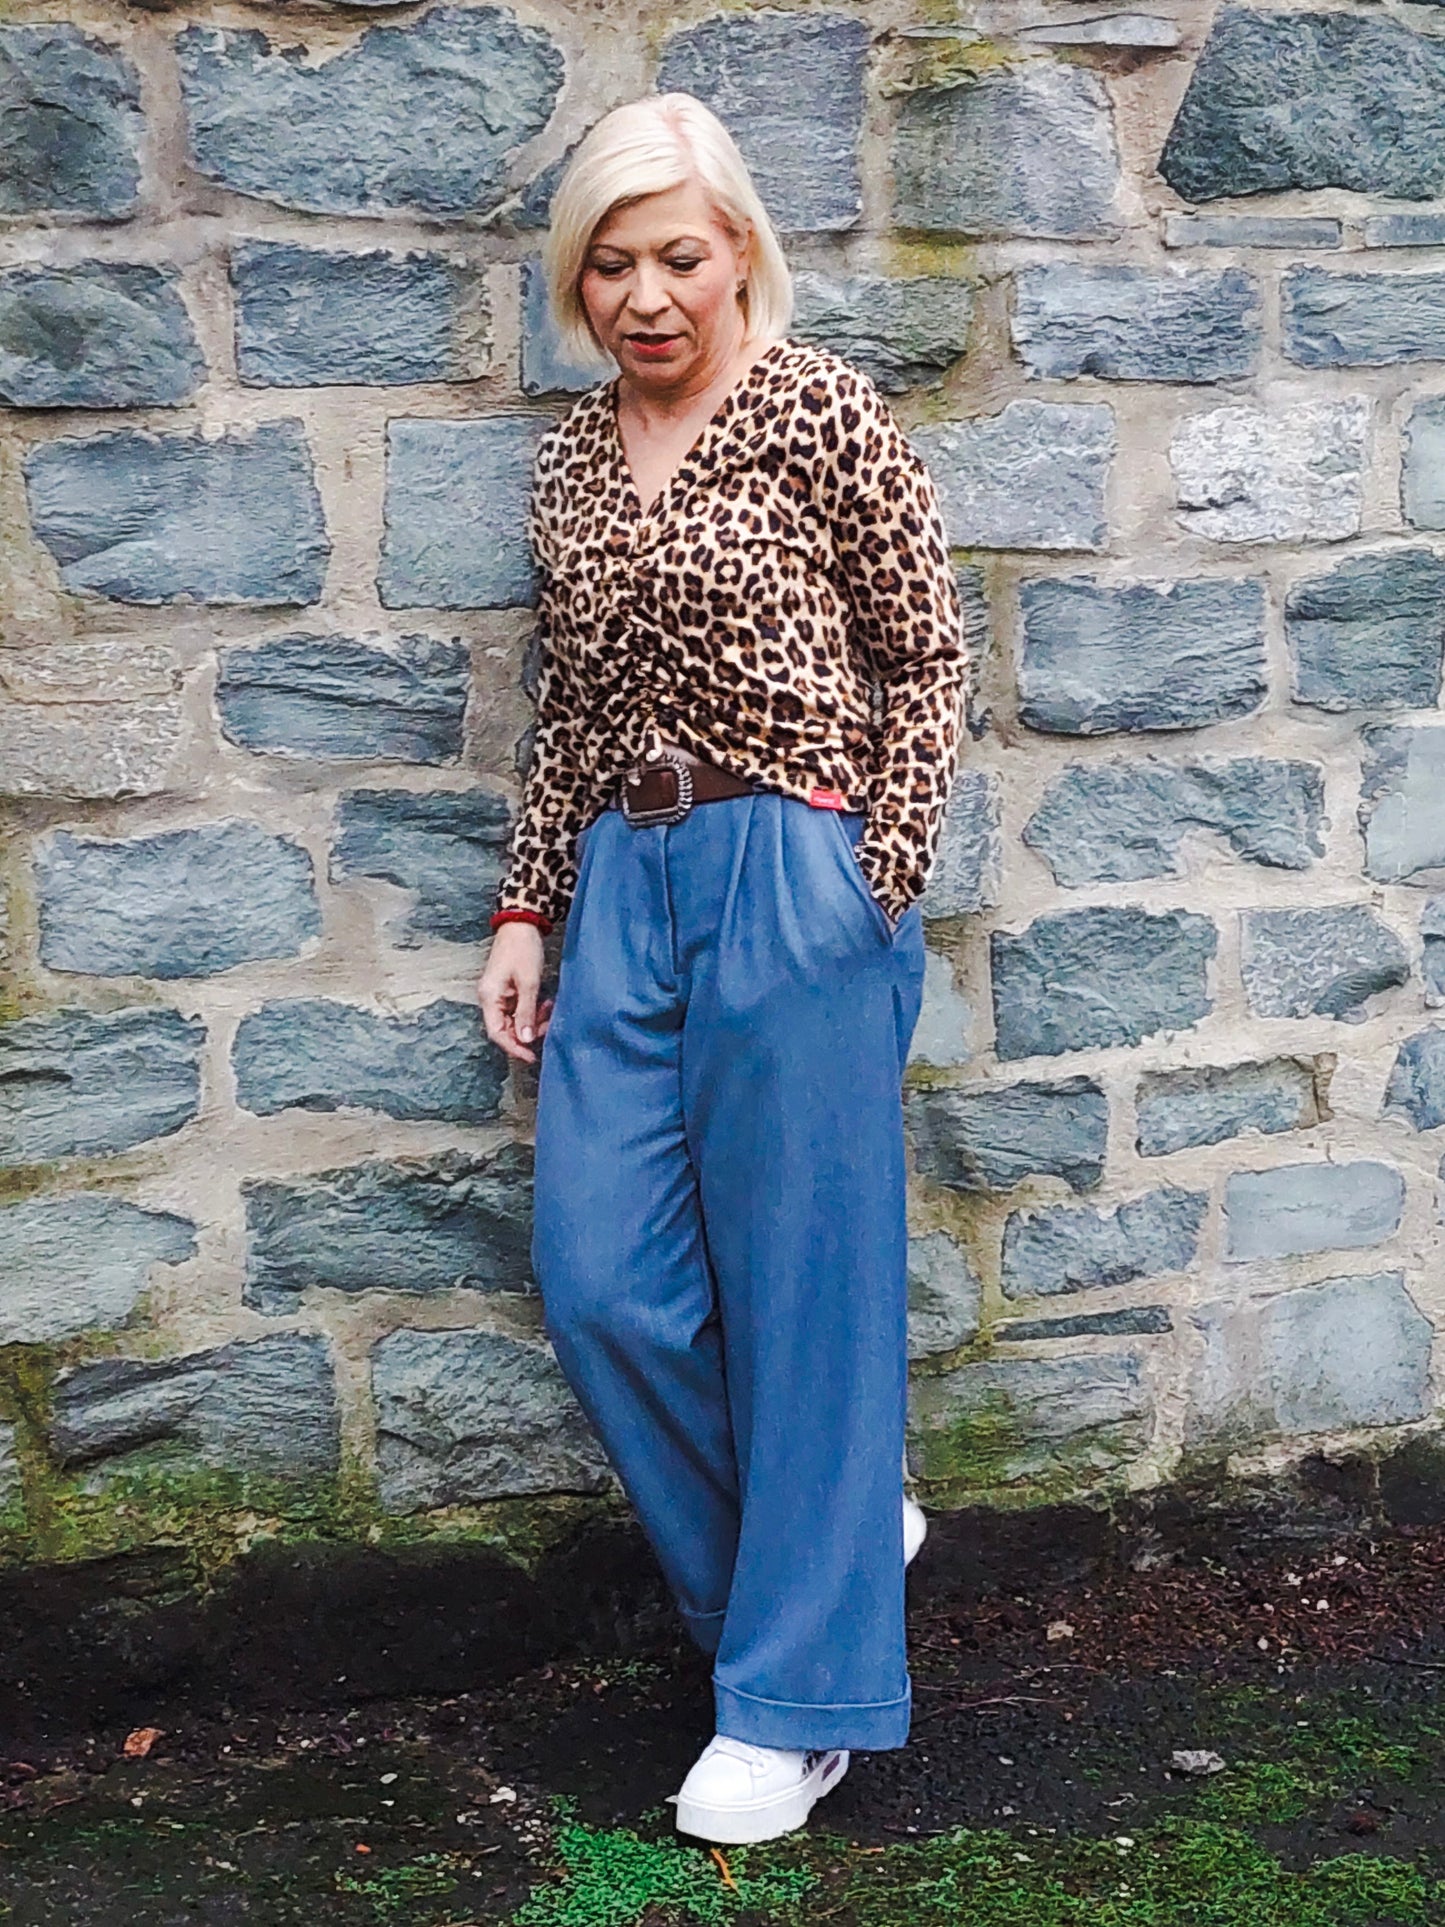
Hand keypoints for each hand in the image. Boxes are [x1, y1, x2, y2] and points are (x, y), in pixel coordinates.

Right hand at [478, 923, 553, 1063]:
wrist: (521, 924)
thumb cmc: (523, 949)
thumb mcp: (528, 983)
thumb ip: (527, 1012)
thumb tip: (525, 1039)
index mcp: (489, 997)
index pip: (497, 1033)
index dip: (514, 1047)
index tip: (532, 1056)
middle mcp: (490, 998)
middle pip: (506, 1028)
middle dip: (527, 1031)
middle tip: (548, 1025)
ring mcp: (498, 994)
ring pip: (514, 1019)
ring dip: (532, 1020)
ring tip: (548, 1008)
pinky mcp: (508, 989)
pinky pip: (518, 1008)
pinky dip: (532, 1010)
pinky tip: (545, 1002)